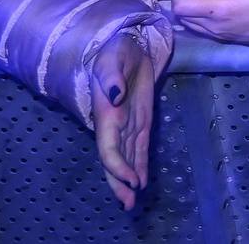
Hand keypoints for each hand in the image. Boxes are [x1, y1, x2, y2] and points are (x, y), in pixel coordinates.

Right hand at [89, 32, 154, 211]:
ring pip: (127, 156)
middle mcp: (115, 124)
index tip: (132, 181)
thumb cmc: (115, 49)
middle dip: (120, 182)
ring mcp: (128, 123)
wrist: (126, 43)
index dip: (118, 166)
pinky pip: (138, 145)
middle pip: (116, 159)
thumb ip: (112, 75)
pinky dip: (140, 163)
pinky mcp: (140, 119)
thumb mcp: (113, 57)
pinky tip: (141, 180)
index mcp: (107, 114)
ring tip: (133, 201)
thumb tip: (115, 94)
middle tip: (129, 205)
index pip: (109, 147)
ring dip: (129, 178)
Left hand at [172, 0, 248, 48]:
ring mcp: (219, 34)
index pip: (182, 7)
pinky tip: (213, 2)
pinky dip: (197, 16)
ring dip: (189, 8)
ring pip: (188, 24)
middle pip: (181, 16)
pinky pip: (199, 29)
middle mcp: (216, 25)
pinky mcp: (225, 38)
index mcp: (223, 10)